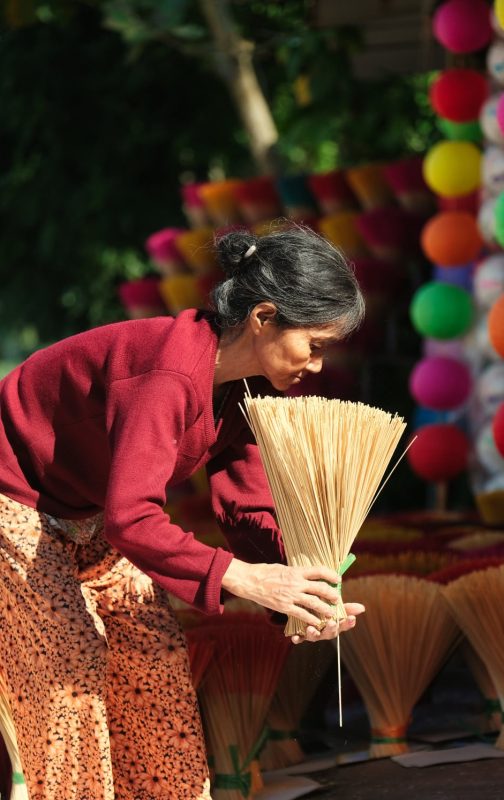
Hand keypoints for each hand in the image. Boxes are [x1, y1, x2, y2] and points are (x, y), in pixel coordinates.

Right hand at [221, 559, 364, 641]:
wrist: (251, 581)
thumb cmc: (266, 572)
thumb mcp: (283, 567)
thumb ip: (296, 572)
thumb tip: (307, 573)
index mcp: (296, 571)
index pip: (319, 571)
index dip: (331, 574)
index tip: (337, 578)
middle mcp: (296, 583)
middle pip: (320, 588)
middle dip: (331, 594)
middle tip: (337, 598)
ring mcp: (291, 595)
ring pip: (314, 603)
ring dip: (325, 608)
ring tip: (332, 613)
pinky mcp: (285, 606)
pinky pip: (302, 614)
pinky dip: (311, 619)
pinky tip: (317, 623)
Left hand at [291, 602, 364, 644]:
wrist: (305, 611)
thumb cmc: (322, 610)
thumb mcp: (333, 607)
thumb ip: (346, 608)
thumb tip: (362, 608)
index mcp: (334, 625)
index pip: (344, 625)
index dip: (348, 623)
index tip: (352, 618)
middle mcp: (324, 632)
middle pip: (329, 633)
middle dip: (331, 628)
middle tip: (331, 623)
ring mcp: (313, 634)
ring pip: (314, 636)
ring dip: (313, 634)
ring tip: (312, 629)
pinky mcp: (301, 634)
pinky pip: (299, 638)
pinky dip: (297, 638)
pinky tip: (295, 638)